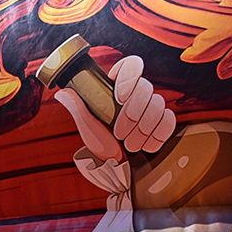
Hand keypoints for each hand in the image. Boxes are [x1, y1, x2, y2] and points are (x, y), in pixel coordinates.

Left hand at [54, 54, 175, 163]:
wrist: (116, 166)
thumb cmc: (101, 143)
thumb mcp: (87, 126)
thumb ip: (78, 107)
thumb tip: (63, 91)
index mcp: (118, 87)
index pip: (131, 65)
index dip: (128, 77)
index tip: (119, 97)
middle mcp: (138, 93)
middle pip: (145, 87)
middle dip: (132, 114)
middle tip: (120, 133)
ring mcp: (153, 106)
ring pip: (158, 104)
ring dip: (143, 128)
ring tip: (130, 144)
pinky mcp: (164, 121)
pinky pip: (169, 119)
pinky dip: (158, 133)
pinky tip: (146, 145)